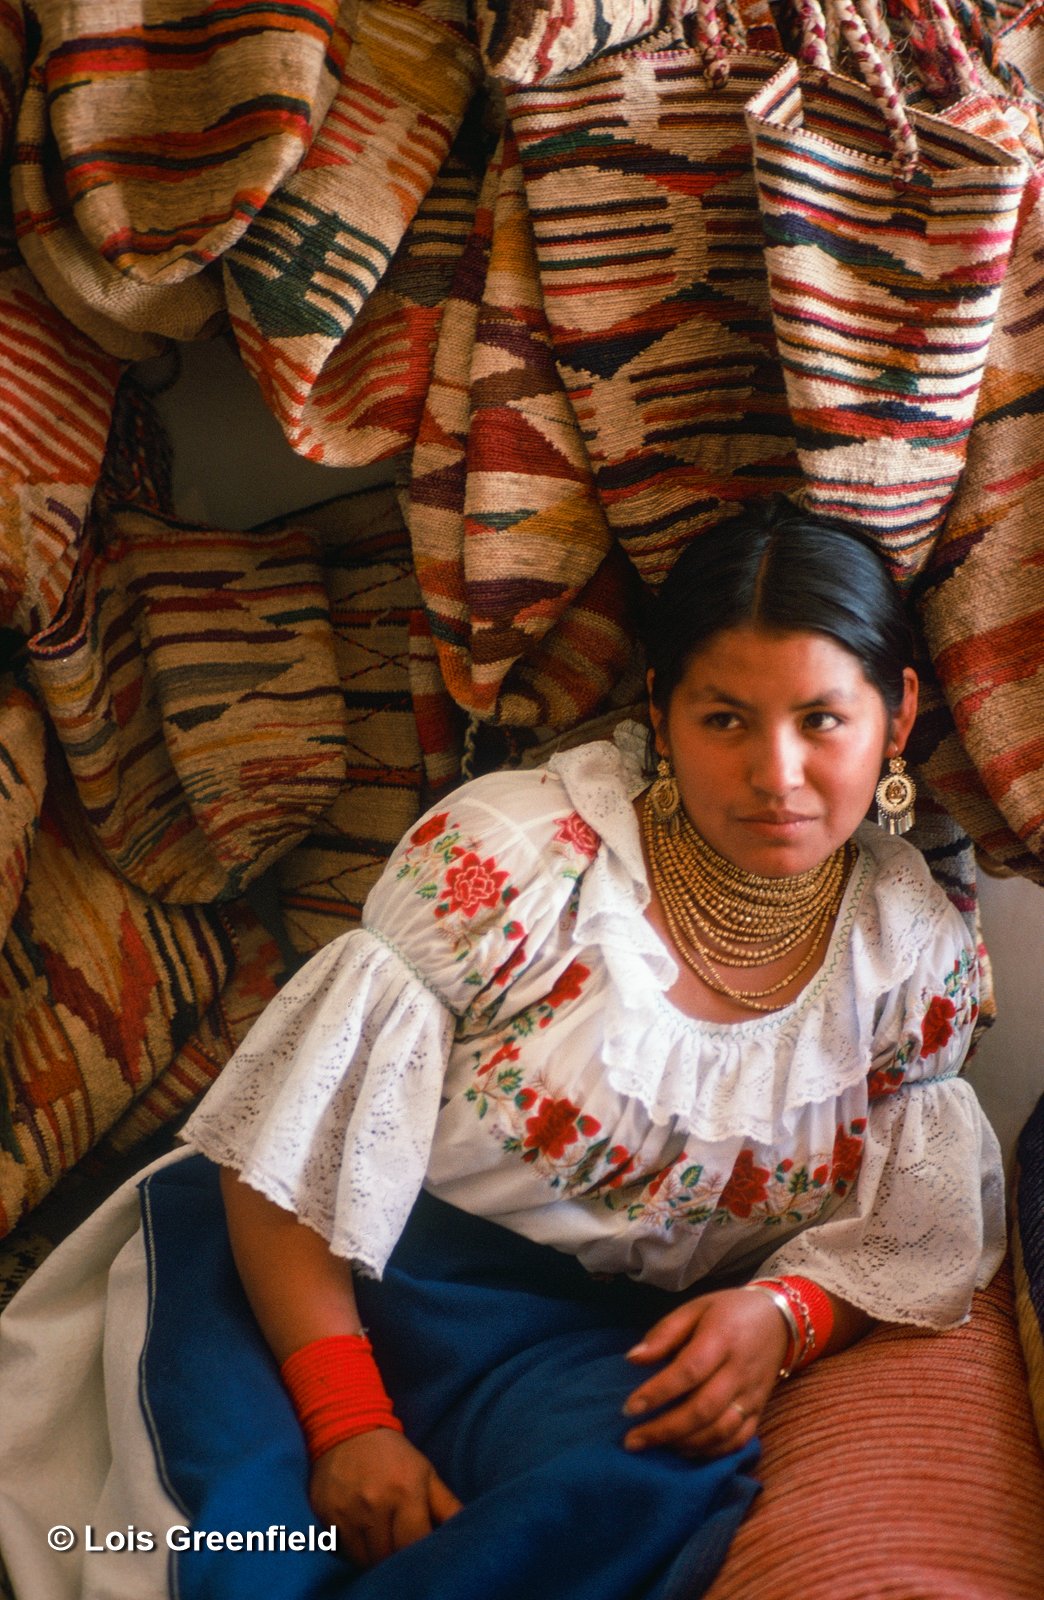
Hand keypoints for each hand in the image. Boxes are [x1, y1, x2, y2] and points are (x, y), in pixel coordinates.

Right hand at [309, 1427, 462, 1566]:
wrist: (348, 1425)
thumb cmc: (393, 1454)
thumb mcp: (425, 1472)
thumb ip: (447, 1505)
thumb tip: (467, 1528)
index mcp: (406, 1491)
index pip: (414, 1544)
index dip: (418, 1553)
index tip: (420, 1551)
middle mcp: (375, 1503)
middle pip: (388, 1556)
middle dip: (396, 1558)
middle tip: (398, 1547)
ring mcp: (348, 1510)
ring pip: (363, 1559)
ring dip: (373, 1557)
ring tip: (380, 1542)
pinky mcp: (326, 1514)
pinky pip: (341, 1549)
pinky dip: (351, 1550)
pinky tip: (360, 1536)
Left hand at [621, 1288, 788, 1456]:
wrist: (780, 1320)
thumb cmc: (729, 1311)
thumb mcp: (695, 1308)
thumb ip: (665, 1333)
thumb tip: (633, 1359)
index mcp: (722, 1338)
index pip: (689, 1370)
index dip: (658, 1392)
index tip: (629, 1408)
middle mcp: (739, 1371)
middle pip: (703, 1409)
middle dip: (664, 1429)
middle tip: (632, 1441)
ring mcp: (753, 1395)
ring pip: (720, 1430)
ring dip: (684, 1444)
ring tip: (653, 1446)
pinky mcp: (760, 1411)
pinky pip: (738, 1440)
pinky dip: (711, 1452)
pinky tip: (684, 1451)